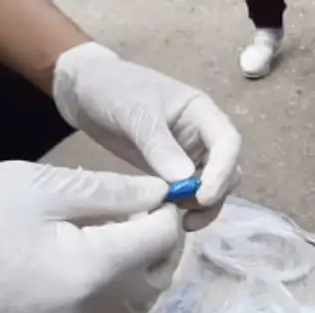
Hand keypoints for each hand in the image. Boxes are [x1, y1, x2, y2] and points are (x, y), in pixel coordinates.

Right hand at [0, 161, 178, 312]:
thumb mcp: (28, 186)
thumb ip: (104, 193)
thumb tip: (158, 192)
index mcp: (85, 274)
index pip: (159, 242)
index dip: (164, 211)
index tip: (154, 189)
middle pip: (146, 281)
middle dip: (150, 243)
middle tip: (126, 207)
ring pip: (117, 304)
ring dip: (120, 268)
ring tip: (89, 229)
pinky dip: (88, 291)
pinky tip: (58, 261)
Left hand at [52, 42, 241, 230]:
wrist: (85, 91)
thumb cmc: (114, 88)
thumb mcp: (136, 112)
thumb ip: (158, 144)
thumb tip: (185, 180)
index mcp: (201, 112)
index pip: (228, 143)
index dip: (222, 171)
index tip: (203, 196)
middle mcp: (201, 136)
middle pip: (226, 169)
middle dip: (214, 194)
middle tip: (188, 215)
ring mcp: (186, 155)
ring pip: (209, 186)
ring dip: (201, 206)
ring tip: (179, 221)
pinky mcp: (168, 171)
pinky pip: (184, 193)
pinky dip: (180, 207)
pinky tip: (162, 216)